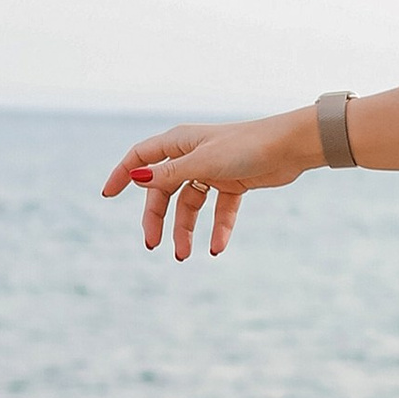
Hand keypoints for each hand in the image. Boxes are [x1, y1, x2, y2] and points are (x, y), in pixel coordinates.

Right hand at [101, 108, 316, 259]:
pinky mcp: (234, 184)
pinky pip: (219, 211)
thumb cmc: (246, 147)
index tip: (107, 195)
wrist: (291, 148)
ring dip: (186, 229)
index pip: (141, 157)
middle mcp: (193, 155)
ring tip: (185, 255)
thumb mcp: (203, 163)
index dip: (123, 174)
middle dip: (157, 217)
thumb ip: (169, 173)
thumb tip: (137, 178)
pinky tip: (216, 249)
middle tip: (153, 244)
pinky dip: (217, 228)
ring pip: (190, 204)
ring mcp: (213, 171)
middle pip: (164, 189)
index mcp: (179, 142)